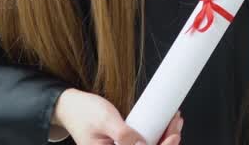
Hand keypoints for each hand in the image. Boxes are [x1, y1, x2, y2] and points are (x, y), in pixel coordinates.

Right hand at [51, 88, 181, 144]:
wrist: (71, 107)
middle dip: (167, 142)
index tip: (173, 137)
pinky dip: (158, 137)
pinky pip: (144, 144)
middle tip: (176, 125)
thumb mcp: (105, 120)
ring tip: (174, 123)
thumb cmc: (83, 113)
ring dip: (164, 139)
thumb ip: (123, 135)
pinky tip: (167, 127)